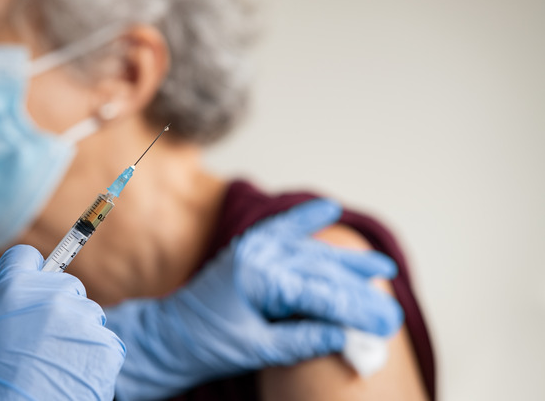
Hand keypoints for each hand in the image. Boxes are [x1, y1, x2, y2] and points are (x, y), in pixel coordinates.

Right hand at [0, 245, 124, 400]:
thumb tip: (13, 319)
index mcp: (11, 293)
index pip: (24, 257)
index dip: (26, 270)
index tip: (31, 281)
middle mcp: (50, 297)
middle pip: (65, 285)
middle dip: (58, 306)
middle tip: (44, 337)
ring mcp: (81, 319)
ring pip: (88, 313)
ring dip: (78, 331)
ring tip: (59, 362)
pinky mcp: (105, 344)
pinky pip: (104, 340)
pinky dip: (94, 356)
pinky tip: (75, 374)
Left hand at [105, 199, 402, 400]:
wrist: (166, 336)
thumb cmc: (204, 344)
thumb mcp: (256, 349)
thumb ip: (302, 340)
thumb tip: (347, 337)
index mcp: (260, 278)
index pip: (322, 293)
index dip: (357, 309)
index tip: (387, 322)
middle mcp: (259, 254)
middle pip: (322, 270)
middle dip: (359, 291)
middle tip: (392, 310)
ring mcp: (253, 248)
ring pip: (310, 252)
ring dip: (345, 261)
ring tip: (381, 267)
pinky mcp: (249, 249)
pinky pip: (282, 229)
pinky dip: (305, 220)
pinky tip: (327, 209)